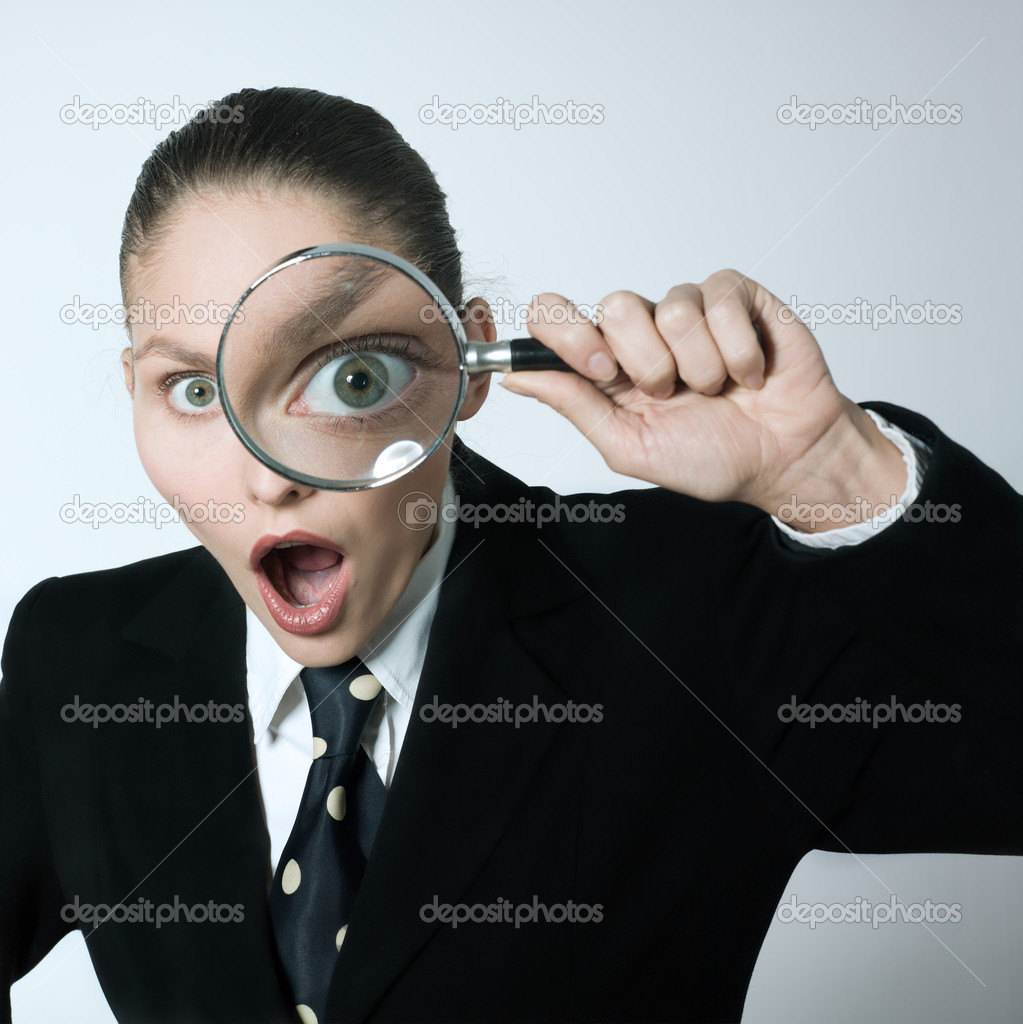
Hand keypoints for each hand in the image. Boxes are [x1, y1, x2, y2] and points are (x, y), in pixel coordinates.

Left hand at [498, 270, 906, 525]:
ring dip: (699, 365)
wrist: (785, 458)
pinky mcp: (734, 296)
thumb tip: (515, 376)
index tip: (601, 372)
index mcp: (607, 366)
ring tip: (717, 388)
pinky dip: (737, 350)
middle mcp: (641, 331)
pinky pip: (718, 300)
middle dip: (647, 363)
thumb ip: (574, 405)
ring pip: (670, 308)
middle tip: (673, 392)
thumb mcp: (630, 445)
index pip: (555, 317)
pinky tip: (748, 372)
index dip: (568, 335)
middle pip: (614, 306)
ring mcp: (688, 309)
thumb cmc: (712, 456)